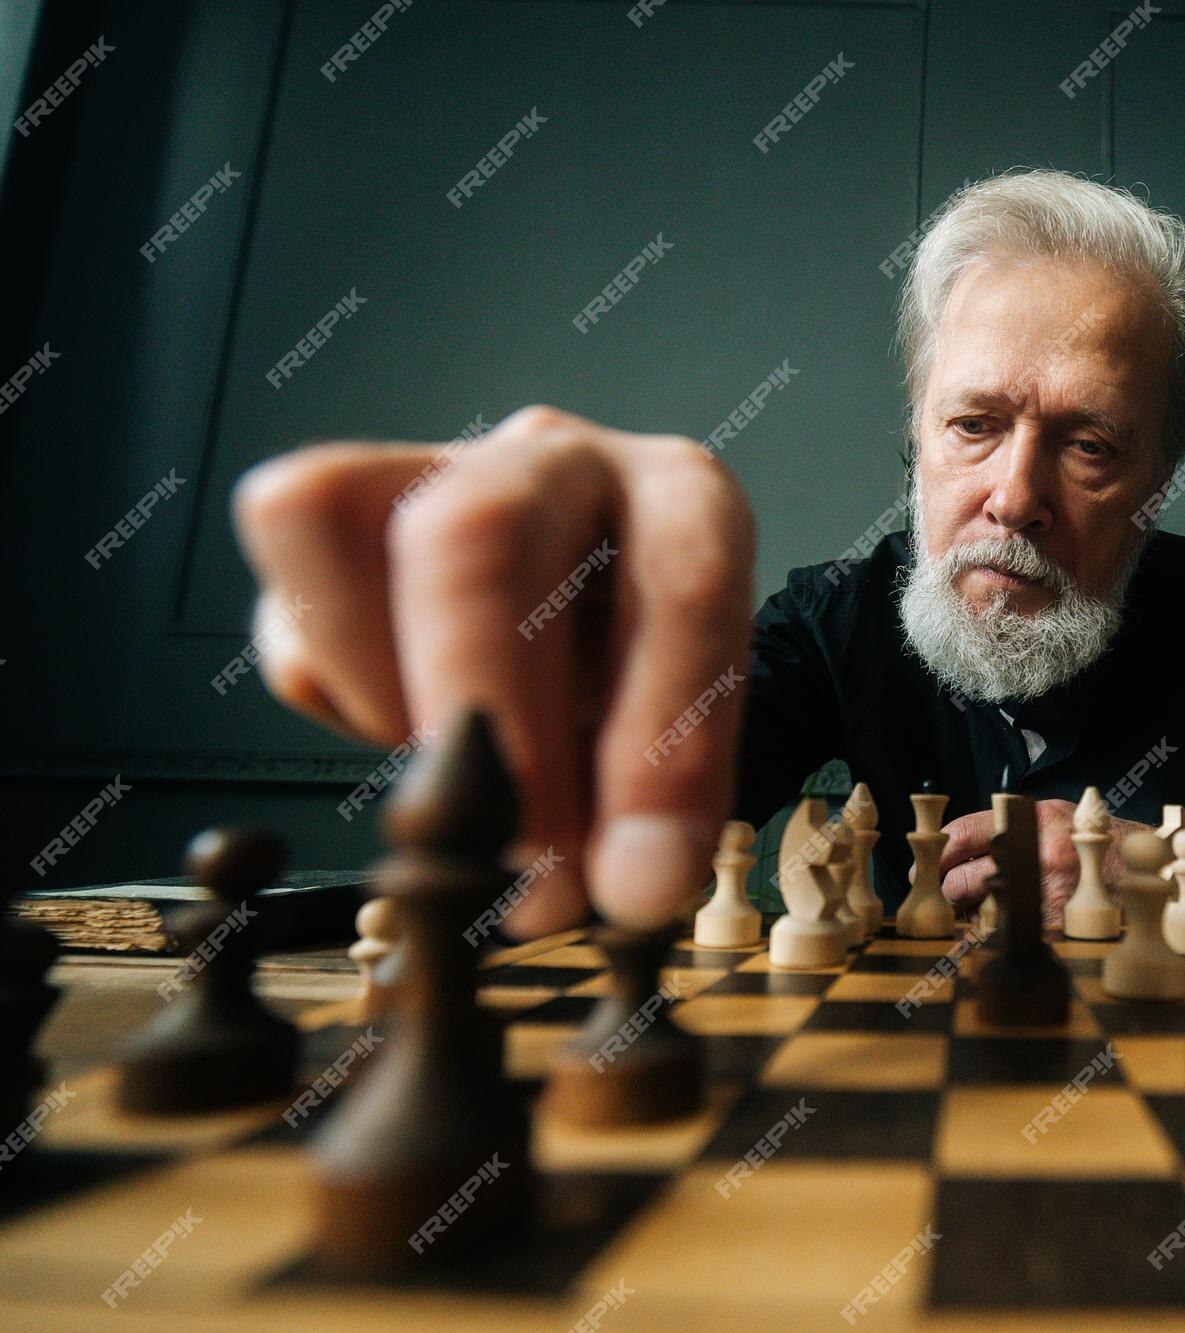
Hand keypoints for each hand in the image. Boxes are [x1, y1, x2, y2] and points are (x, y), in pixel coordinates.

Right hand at [232, 405, 754, 935]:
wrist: (594, 625)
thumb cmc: (647, 674)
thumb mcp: (688, 731)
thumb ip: (665, 795)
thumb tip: (629, 891)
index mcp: (680, 496)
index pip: (681, 589)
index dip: (659, 746)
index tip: (638, 886)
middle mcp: (554, 458)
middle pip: (478, 533)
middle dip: (483, 718)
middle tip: (514, 875)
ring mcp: (428, 470)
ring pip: (323, 515)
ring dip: (379, 689)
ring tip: (461, 784)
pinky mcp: (331, 525)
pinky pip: (289, 618)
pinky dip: (347, 705)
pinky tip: (423, 733)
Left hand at [924, 800, 1154, 928]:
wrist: (1141, 863)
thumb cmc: (1088, 841)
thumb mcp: (1046, 817)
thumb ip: (1003, 830)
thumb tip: (947, 858)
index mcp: (1029, 818)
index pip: (960, 834)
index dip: (935, 855)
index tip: (922, 869)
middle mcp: (1036, 850)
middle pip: (963, 878)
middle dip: (947, 892)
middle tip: (943, 900)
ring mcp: (1047, 888)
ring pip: (980, 910)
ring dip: (969, 917)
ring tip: (972, 916)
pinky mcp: (1056, 920)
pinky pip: (1008, 932)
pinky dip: (996, 935)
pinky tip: (999, 931)